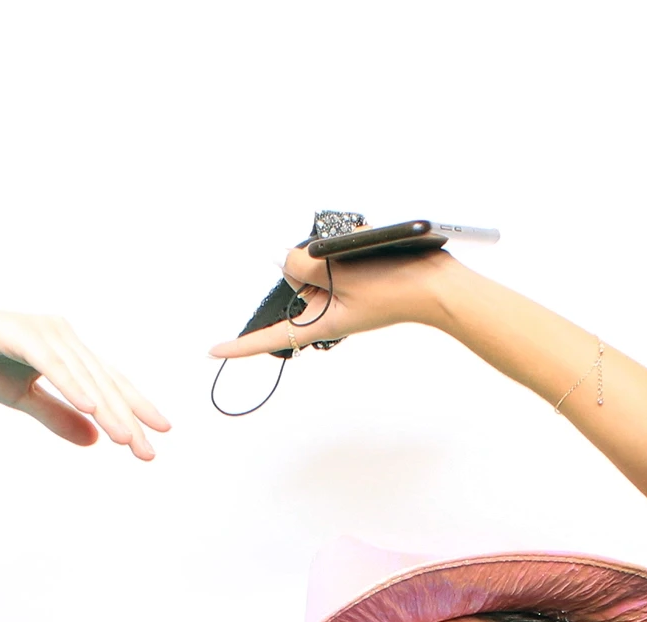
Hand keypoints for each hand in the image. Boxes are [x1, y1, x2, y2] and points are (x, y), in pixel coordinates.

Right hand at [0, 301, 169, 460]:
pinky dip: (72, 385)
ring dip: (107, 408)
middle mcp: (60, 335)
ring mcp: (42, 330)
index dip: (134, 410)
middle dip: (128, 418)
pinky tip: (91, 407)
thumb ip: (58, 416)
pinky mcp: (19, 332)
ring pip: (83, 376)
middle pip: (103, 382)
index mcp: (65, 350)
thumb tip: (94, 439)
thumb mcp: (22, 398)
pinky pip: (52, 364)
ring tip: (125, 438)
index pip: (107, 384)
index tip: (158, 436)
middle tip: (147, 451)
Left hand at [209, 244, 458, 362]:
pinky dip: (349, 248)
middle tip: (344, 262)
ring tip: (364, 254)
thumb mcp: (340, 273)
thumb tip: (286, 257)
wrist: (435, 283)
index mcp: (319, 323)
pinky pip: (338, 258)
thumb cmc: (394, 287)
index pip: (270, 336)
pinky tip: (370, 245)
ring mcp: (340, 295)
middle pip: (295, 282)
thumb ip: (303, 263)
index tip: (211, 351)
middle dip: (309, 264)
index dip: (239, 346)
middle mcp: (325, 311)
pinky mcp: (354, 280)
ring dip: (333, 253)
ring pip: (316, 264)